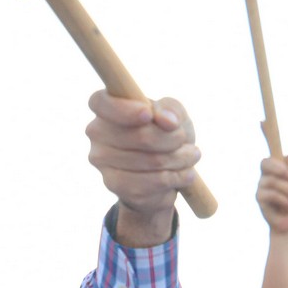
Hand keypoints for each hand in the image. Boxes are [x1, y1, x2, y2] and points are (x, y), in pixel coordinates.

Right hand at [85, 91, 200, 245]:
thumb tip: (167, 121)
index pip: (101, 102)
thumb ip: (170, 109)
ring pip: (151, 161)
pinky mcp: (113, 184)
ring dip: (180, 159)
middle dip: (173, 138)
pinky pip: (152, 182)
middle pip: (139, 136)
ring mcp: (101, 160)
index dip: (124, 109)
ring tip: (191, 156)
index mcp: (105, 108)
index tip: (148, 114)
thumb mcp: (173, 114)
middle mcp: (96, 132)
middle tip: (184, 139)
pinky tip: (187, 174)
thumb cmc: (166, 135)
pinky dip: (177, 177)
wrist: (162, 176)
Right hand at [256, 155, 287, 235]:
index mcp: (274, 173)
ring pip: (271, 180)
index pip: (267, 160)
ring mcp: (260, 188)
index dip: (276, 162)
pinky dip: (284, 200)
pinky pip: (271, 194)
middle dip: (282, 172)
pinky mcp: (259, 200)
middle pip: (265, 164)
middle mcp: (264, 179)